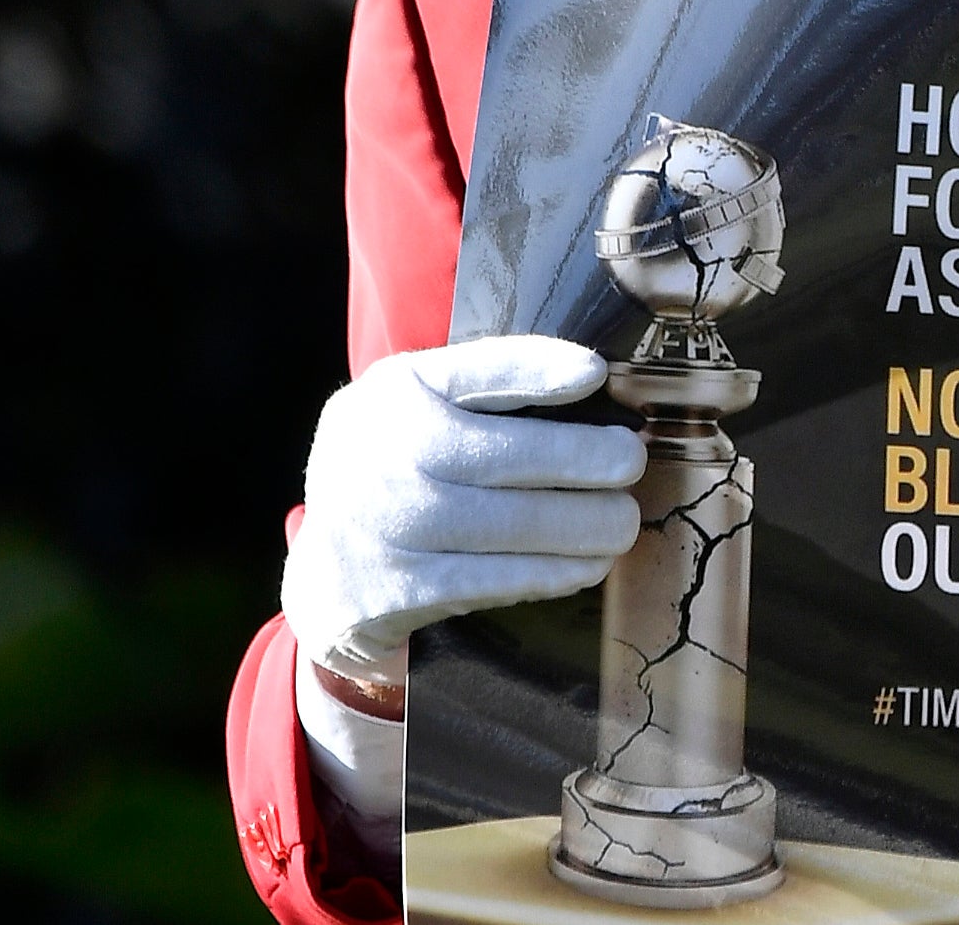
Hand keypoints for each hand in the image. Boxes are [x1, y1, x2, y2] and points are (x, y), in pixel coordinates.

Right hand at [281, 336, 645, 682]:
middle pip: (516, 455)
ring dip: (588, 525)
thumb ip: (493, 378)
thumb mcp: (422, 402)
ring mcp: (389, 525)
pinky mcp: (397, 590)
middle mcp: (388, 452)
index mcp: (399, 392)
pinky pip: (497, 579)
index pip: (483, 369)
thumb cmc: (399, 465)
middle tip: (633, 465)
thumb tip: (592, 374)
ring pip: (517, 524)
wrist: (326, 569)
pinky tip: (586, 565)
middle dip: (594, 462)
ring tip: (622, 523)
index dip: (545, 369)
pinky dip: (553, 572)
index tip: (598, 375)